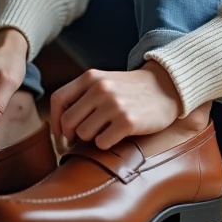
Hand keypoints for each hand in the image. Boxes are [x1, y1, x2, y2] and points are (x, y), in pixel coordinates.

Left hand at [50, 61, 181, 149]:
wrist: (167, 87)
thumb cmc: (131, 89)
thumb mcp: (104, 81)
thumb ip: (82, 95)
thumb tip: (59, 125)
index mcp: (90, 77)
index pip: (58, 100)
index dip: (54, 121)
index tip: (60, 134)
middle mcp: (100, 89)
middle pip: (68, 121)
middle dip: (72, 134)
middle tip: (81, 139)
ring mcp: (114, 105)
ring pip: (83, 134)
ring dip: (91, 138)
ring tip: (105, 131)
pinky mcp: (127, 121)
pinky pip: (102, 143)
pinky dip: (106, 144)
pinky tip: (116, 135)